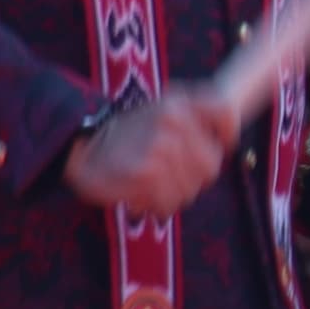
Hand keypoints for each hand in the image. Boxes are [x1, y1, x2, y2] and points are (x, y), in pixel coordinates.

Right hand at [62, 90, 239, 220]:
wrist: (78, 147)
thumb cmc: (124, 133)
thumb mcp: (162, 107)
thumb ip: (199, 110)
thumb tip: (231, 136)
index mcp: (178, 103)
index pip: (226, 115)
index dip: (224, 135)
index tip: (212, 143)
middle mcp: (173, 121)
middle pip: (211, 166)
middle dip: (191, 177)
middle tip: (165, 173)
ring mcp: (160, 148)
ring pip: (190, 189)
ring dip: (170, 194)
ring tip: (147, 182)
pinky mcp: (145, 174)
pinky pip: (168, 203)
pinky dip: (153, 205)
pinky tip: (137, 193)